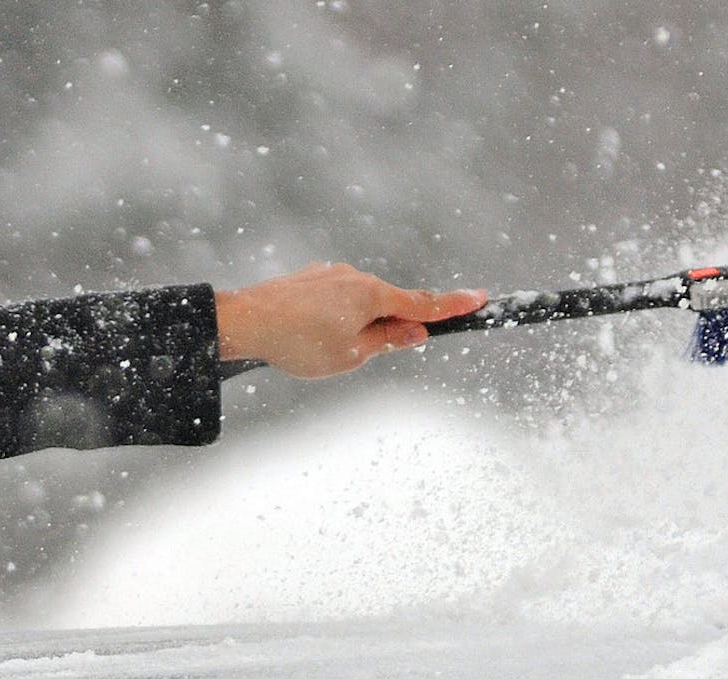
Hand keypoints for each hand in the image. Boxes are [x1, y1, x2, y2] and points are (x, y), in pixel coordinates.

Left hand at [215, 263, 486, 378]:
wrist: (245, 320)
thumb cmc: (299, 343)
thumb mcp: (352, 355)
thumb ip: (389, 341)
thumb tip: (417, 330)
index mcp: (373, 296)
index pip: (424, 303)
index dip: (454, 306)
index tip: (482, 298)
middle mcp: (357, 277)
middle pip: (389, 305)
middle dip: (384, 330)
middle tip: (354, 353)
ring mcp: (333, 273)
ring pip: (359, 304)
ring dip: (353, 327)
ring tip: (316, 349)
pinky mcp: (312, 278)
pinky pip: (335, 300)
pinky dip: (331, 319)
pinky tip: (304, 335)